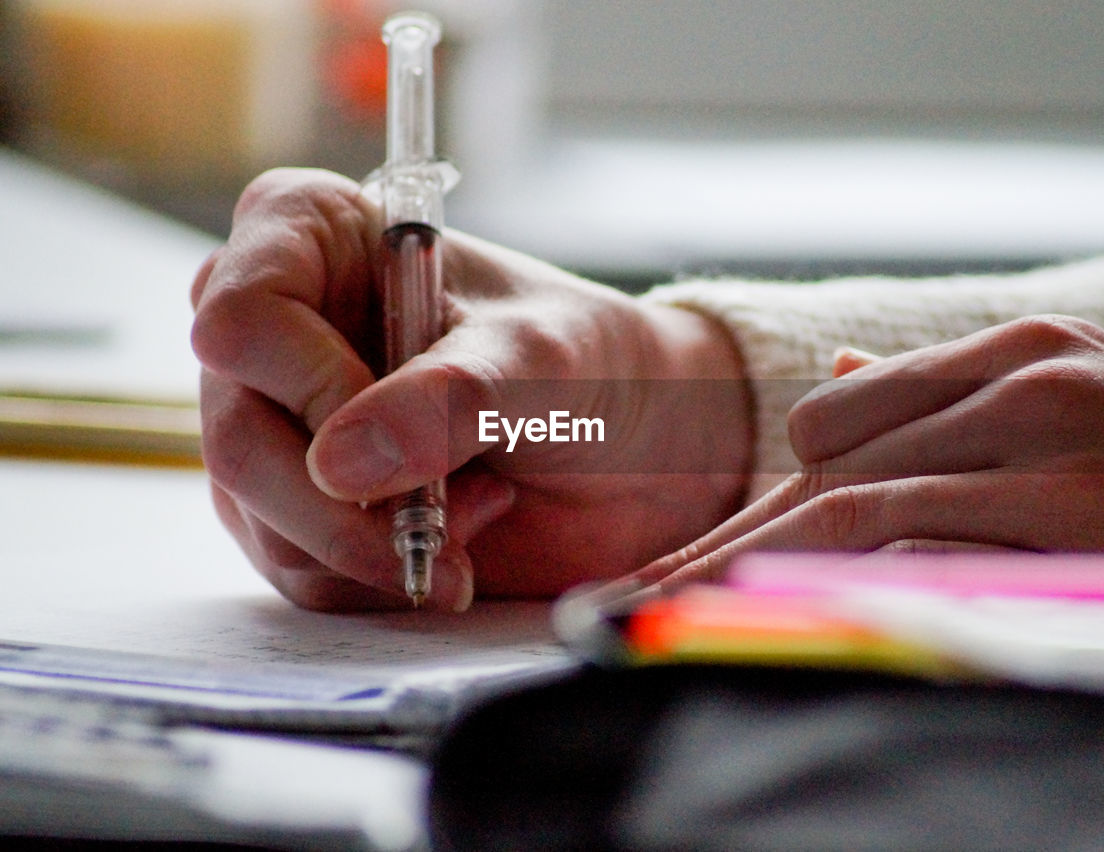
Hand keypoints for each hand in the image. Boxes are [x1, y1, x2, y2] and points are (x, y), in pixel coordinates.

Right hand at [191, 169, 749, 610]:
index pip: (239, 314)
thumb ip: (448, 399)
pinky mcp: (307, 504)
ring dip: (378, 541)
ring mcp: (287, 422)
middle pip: (238, 434)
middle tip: (448, 515)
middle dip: (346, 503)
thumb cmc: (594, 365)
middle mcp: (283, 329)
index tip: (393, 429)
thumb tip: (337, 464)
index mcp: (316, 239)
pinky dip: (382, 573)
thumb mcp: (538, 362)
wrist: (641, 450)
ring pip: (261, 517)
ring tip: (478, 504)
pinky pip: (299, 568)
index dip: (309, 386)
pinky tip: (457, 538)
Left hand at [627, 314, 1103, 589]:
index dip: (759, 500)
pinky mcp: (1084, 517)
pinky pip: (932, 553)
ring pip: (859, 508)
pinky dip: (849, 592)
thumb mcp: (1087, 388)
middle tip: (649, 601)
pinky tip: (787, 626)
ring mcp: (1054, 449)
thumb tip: (846, 375)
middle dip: (731, 547)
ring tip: (683, 623)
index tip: (694, 562)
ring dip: (760, 573)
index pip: (838, 424)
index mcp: (1014, 349)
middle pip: (829, 466)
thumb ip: (959, 387)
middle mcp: (1022, 383)